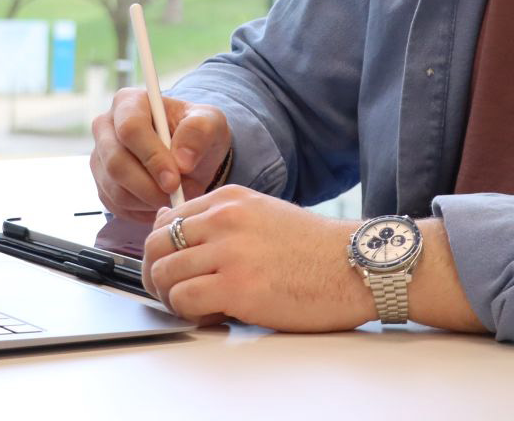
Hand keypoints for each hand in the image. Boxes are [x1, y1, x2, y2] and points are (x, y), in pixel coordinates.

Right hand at [90, 88, 230, 223]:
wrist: (189, 155)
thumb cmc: (196, 133)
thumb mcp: (209, 122)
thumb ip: (199, 132)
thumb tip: (182, 161)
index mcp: (128, 102)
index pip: (130, 129)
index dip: (151, 157)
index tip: (174, 180)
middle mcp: (106, 128)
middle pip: (116, 163)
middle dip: (150, 186)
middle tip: (178, 195)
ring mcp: (100, 158)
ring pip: (116, 189)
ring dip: (150, 200)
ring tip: (178, 196)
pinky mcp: (102, 184)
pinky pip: (117, 206)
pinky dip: (143, 211)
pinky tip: (162, 202)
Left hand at [139, 186, 373, 332]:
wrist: (357, 266)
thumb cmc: (316, 249)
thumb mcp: (262, 215)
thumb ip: (218, 219)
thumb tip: (168, 223)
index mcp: (230, 199)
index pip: (166, 220)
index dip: (164, 251)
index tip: (176, 269)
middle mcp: (224, 219)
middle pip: (155, 245)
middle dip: (157, 274)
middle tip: (175, 293)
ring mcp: (230, 251)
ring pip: (164, 273)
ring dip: (172, 297)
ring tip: (199, 306)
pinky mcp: (237, 287)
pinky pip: (183, 299)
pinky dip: (189, 313)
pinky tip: (214, 315)